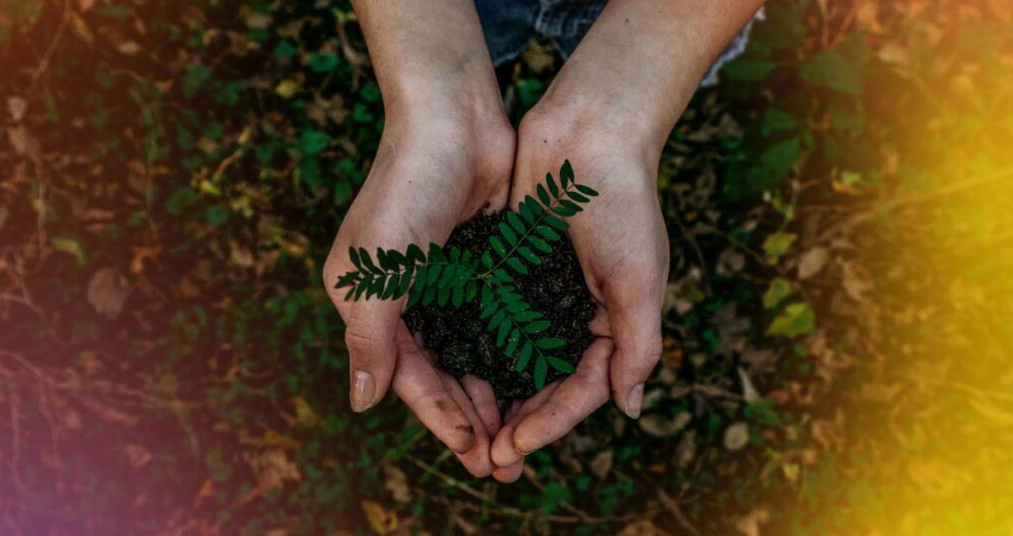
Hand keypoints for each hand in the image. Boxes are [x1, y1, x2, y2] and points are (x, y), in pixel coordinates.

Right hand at [323, 106, 514, 476]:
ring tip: (523, 434)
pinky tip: (535, 380)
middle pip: (441, 373)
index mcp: (369, 302)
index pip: (407, 375)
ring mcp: (446, 282)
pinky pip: (496, 322)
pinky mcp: (481, 265)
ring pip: (471, 354)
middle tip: (504, 462)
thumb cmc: (406, 188)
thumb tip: (361, 403)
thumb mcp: (376, 269)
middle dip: (471, 418)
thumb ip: (369, 338)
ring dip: (494, 394)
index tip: (475, 452)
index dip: (440, 417)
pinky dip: (512, 353)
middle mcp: (405, 298)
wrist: (453, 118)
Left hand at [489, 99, 669, 477]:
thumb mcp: (640, 279)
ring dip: (492, 394)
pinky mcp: (509, 268)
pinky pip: (490, 317)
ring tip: (466, 428)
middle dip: (518, 421)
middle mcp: (575, 314)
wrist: (589, 131)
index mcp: (612, 323)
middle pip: (544, 384)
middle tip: (486, 456)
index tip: (515, 445)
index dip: (551, 423)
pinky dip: (475, 346)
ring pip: (513, 358)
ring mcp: (540, 293)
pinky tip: (449, 370)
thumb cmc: (623, 204)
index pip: (581, 390)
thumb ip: (637, 345)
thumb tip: (630, 408)